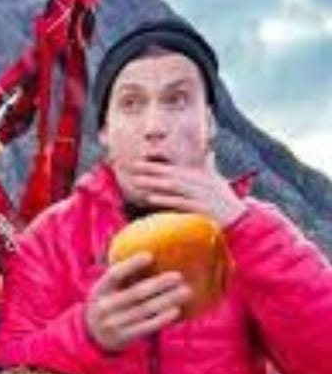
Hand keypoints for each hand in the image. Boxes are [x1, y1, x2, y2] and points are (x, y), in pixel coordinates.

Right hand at [86, 253, 191, 352]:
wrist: (93, 336)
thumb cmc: (108, 304)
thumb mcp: (106, 291)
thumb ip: (122, 279)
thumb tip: (151, 256)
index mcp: (100, 290)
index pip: (115, 274)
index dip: (131, 264)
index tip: (150, 256)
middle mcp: (105, 306)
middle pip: (136, 293)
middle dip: (159, 283)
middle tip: (178, 276)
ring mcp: (114, 323)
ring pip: (145, 309)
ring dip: (167, 300)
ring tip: (185, 291)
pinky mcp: (124, 337)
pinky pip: (147, 326)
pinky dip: (162, 318)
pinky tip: (175, 310)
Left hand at [131, 159, 245, 226]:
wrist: (241, 220)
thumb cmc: (226, 201)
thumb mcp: (218, 181)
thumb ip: (210, 167)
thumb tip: (210, 154)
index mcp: (203, 175)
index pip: (177, 166)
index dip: (159, 162)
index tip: (142, 159)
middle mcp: (201, 182)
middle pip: (172, 173)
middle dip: (152, 169)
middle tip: (133, 166)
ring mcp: (200, 195)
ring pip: (173, 186)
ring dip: (154, 182)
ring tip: (137, 181)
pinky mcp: (200, 208)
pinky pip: (179, 202)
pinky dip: (165, 199)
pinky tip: (151, 198)